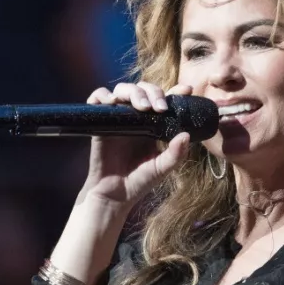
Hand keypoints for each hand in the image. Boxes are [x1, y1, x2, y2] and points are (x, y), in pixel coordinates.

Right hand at [79, 81, 193, 210]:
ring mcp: (118, 118)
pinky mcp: (99, 122)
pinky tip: (111, 102)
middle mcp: (136, 117)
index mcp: (154, 124)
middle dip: (153, 92)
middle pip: (143, 89)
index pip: (164, 100)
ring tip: (142, 106)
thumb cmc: (139, 181)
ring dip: (133, 92)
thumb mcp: (162, 168)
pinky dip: (102, 95)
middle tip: (160, 108)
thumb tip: (186, 135)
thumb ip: (176, 153)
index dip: (175, 92)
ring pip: (123, 90)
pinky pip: (97, 99)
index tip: (186, 90)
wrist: (114, 195)